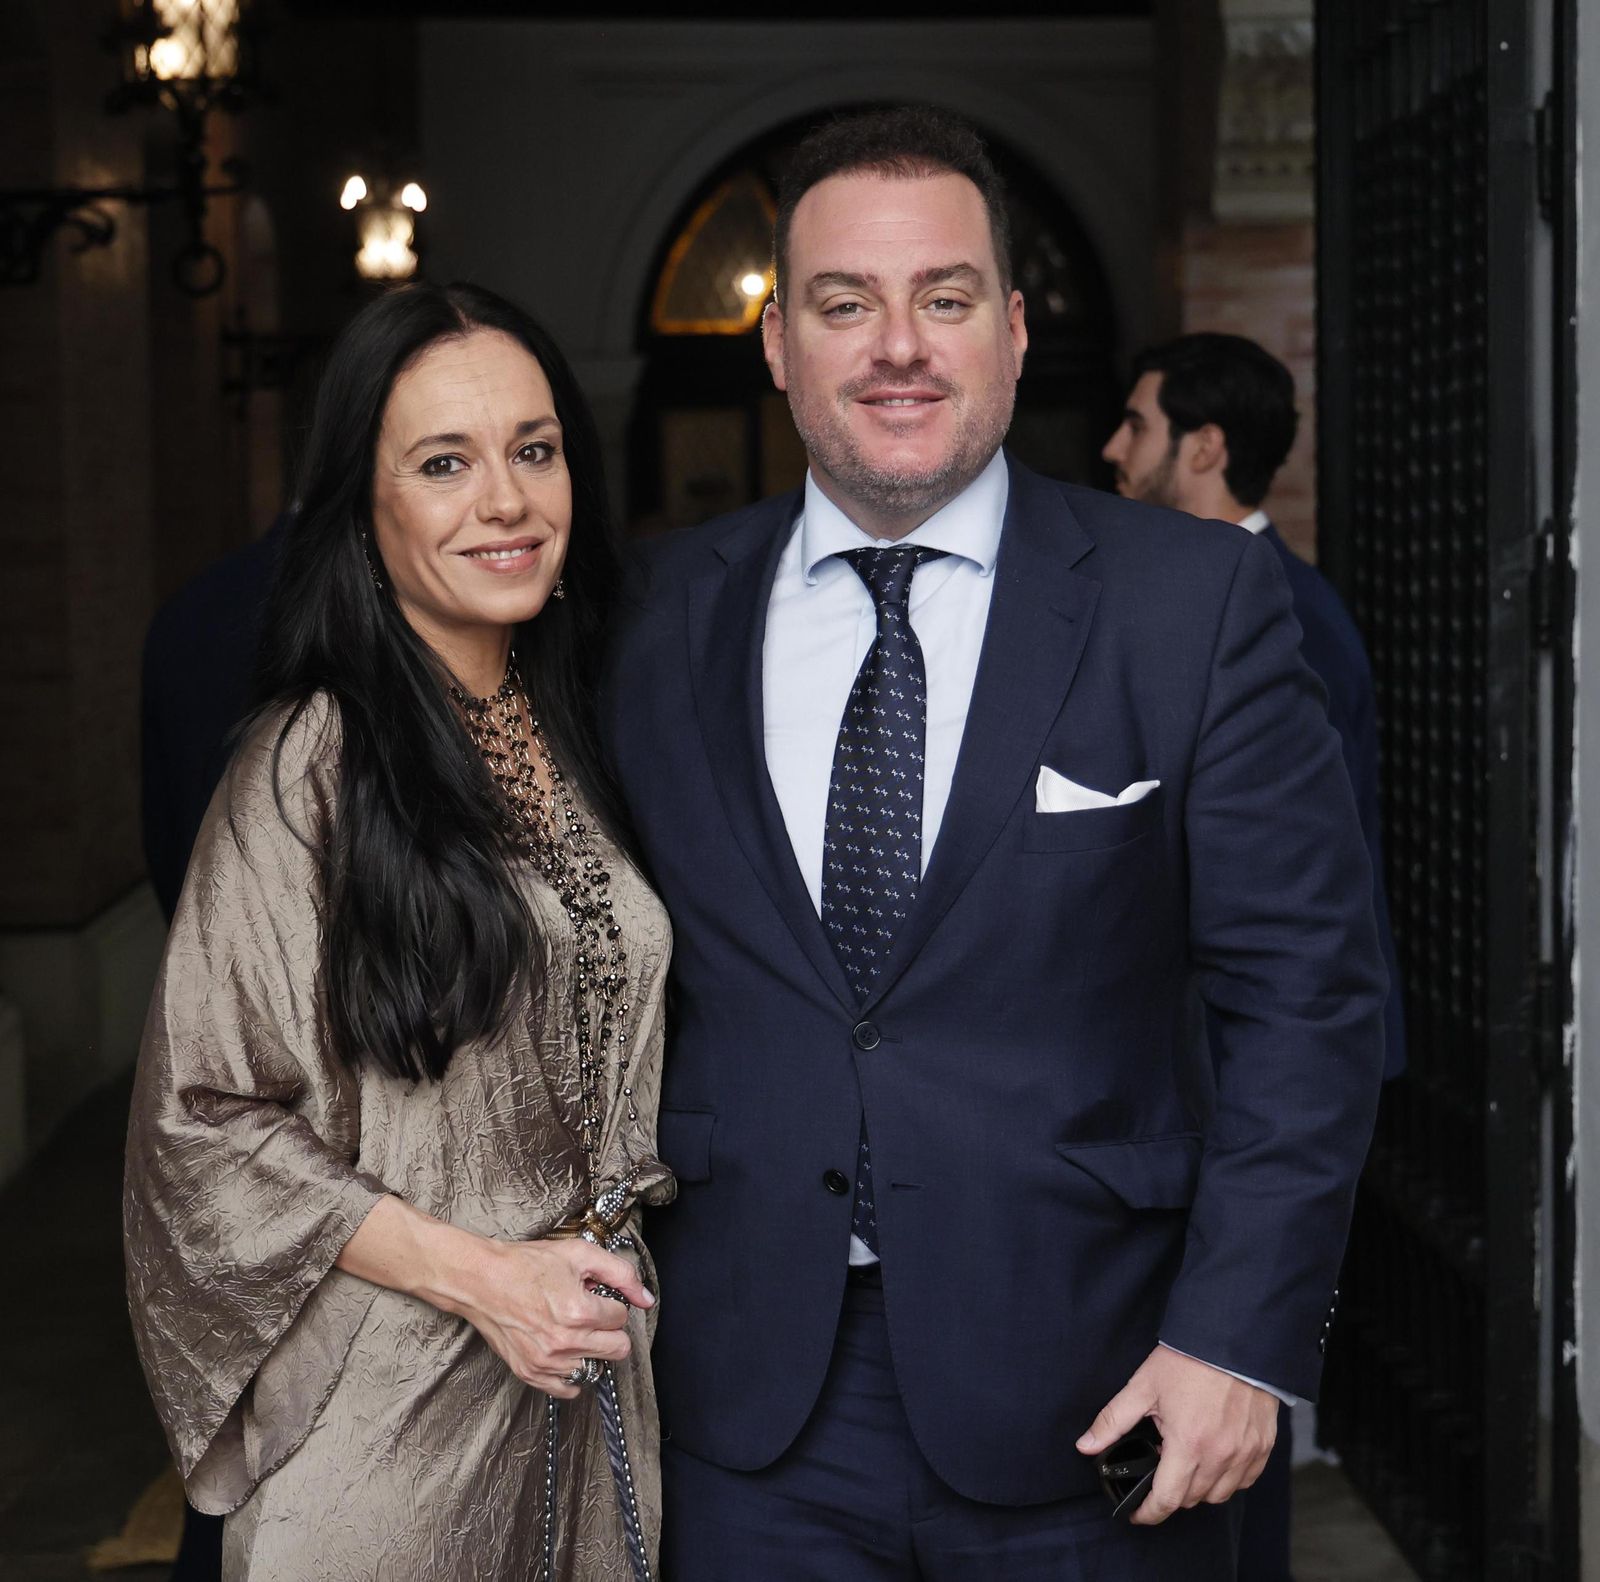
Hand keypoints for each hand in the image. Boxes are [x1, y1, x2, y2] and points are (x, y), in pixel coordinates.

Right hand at [448, 1236, 654, 1398]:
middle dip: (610, 1329)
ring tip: (574, 1329)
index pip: (621, 1318)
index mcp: (579, 1311)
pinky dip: (573, 1373)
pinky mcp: (531, 1374)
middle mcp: (564, 1342)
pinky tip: (566, 1351)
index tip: (597, 1297)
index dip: (612, 1303)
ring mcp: (547, 1362)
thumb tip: (646, 1298)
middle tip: (592, 1315)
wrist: (482, 1281)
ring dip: (592, 1350)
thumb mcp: (579, 1254)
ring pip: (596, 1369)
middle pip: (617, 1349)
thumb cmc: (527, 1265)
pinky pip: (570, 1389)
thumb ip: (620, 1273)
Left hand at [1076, 1346, 1276, 1524]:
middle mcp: (1220, 1456)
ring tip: (1185, 1463)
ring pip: (1219, 1495)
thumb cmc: (1188, 1360)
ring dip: (1199, 1489)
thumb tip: (1085, 1446)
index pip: (1167, 1499)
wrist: (1232, 1338)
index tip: (1137, 1513)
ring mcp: (1245, 1454)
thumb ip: (1113, 1421)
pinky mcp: (1263, 1447)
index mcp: (1188, 1445)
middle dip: (1171, 1494)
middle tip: (1159, 1472)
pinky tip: (1213, 1458)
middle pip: (1192, 1500)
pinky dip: (1227, 1478)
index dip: (1148, 1512)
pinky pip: (1244, 1481)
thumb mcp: (1143, 1387)